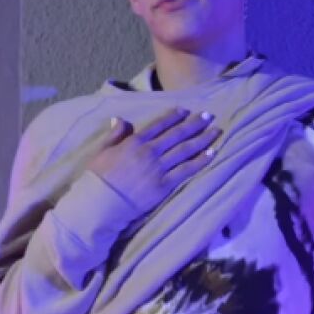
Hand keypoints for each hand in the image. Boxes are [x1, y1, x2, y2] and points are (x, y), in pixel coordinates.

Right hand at [86, 107, 222, 211]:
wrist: (100, 203)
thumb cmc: (98, 178)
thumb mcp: (102, 151)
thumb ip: (115, 135)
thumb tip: (120, 119)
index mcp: (135, 141)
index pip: (159, 125)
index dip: (174, 116)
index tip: (186, 110)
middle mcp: (150, 151)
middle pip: (177, 134)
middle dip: (194, 124)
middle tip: (209, 116)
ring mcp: (159, 168)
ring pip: (185, 150)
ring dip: (202, 139)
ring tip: (216, 131)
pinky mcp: (165, 185)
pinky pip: (186, 170)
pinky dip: (200, 161)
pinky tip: (211, 153)